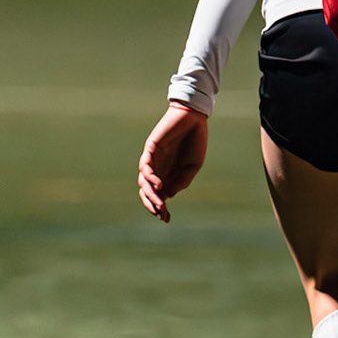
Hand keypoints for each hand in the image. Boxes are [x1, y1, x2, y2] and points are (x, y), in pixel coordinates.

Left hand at [138, 102, 209, 221]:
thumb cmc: (195, 141)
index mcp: (168, 175)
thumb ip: (182, 180)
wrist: (194, 118)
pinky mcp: (150, 148)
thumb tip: (169, 195)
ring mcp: (153, 159)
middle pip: (147, 192)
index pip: (158, 195)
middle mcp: (158, 169)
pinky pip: (145, 166)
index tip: (166, 219)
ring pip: (143, 182)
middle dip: (152, 204)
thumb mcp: (193, 166)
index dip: (159, 208)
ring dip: (150, 194)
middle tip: (161, 213)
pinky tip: (158, 184)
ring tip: (160, 203)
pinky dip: (150, 177)